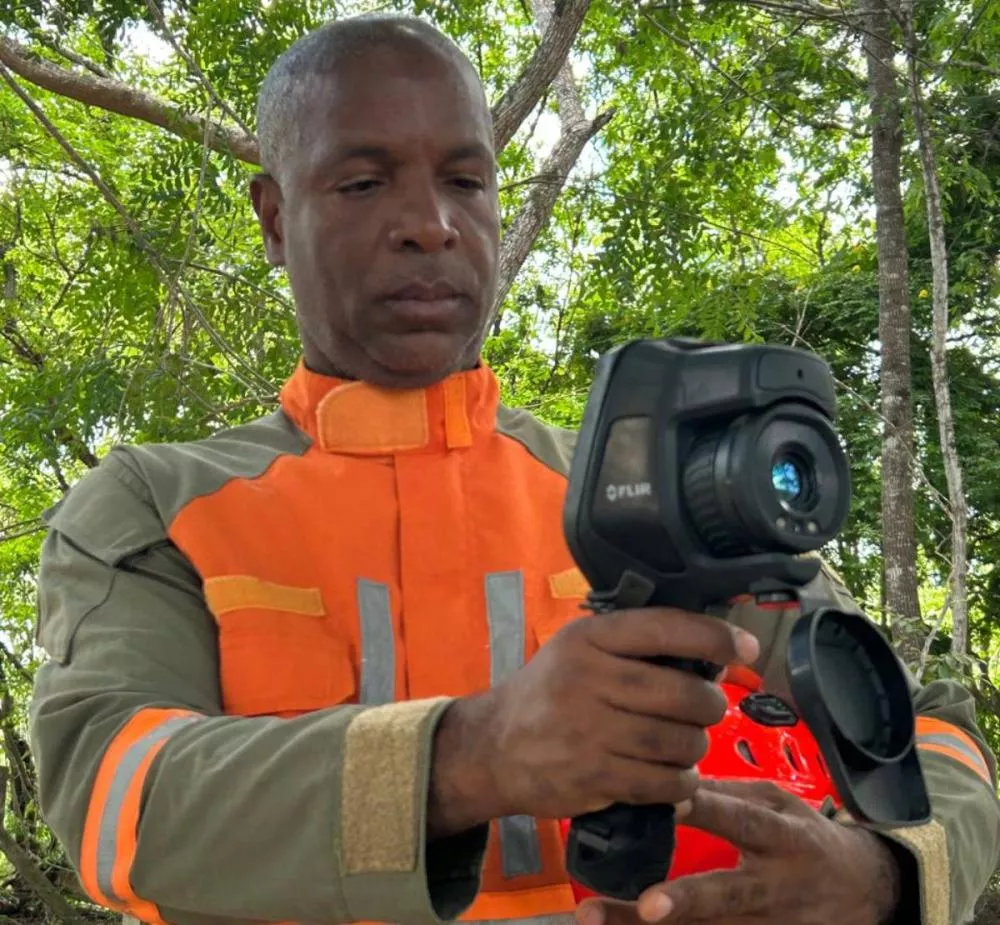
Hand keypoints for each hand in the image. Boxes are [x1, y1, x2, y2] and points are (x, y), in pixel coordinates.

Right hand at [428, 608, 758, 836]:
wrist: (492, 748)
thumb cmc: (548, 692)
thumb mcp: (577, 650)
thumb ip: (633, 647)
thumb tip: (714, 655)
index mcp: (588, 639)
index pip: (665, 629)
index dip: (715, 637)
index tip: (745, 648)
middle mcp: (587, 679)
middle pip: (682, 694)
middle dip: (710, 705)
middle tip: (708, 709)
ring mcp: (589, 732)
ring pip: (678, 742)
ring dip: (696, 746)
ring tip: (689, 743)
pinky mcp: (592, 777)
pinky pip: (662, 783)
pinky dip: (681, 782)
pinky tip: (675, 776)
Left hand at [575, 780, 901, 924]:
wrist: (864, 893)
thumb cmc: (806, 837)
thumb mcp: (780, 803)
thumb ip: (729, 793)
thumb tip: (673, 776)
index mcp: (782, 837)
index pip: (740, 820)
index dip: (705, 811)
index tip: (666, 802)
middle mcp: (773, 887)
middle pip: (725, 896)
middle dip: (686, 901)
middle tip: (648, 906)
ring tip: (597, 919)